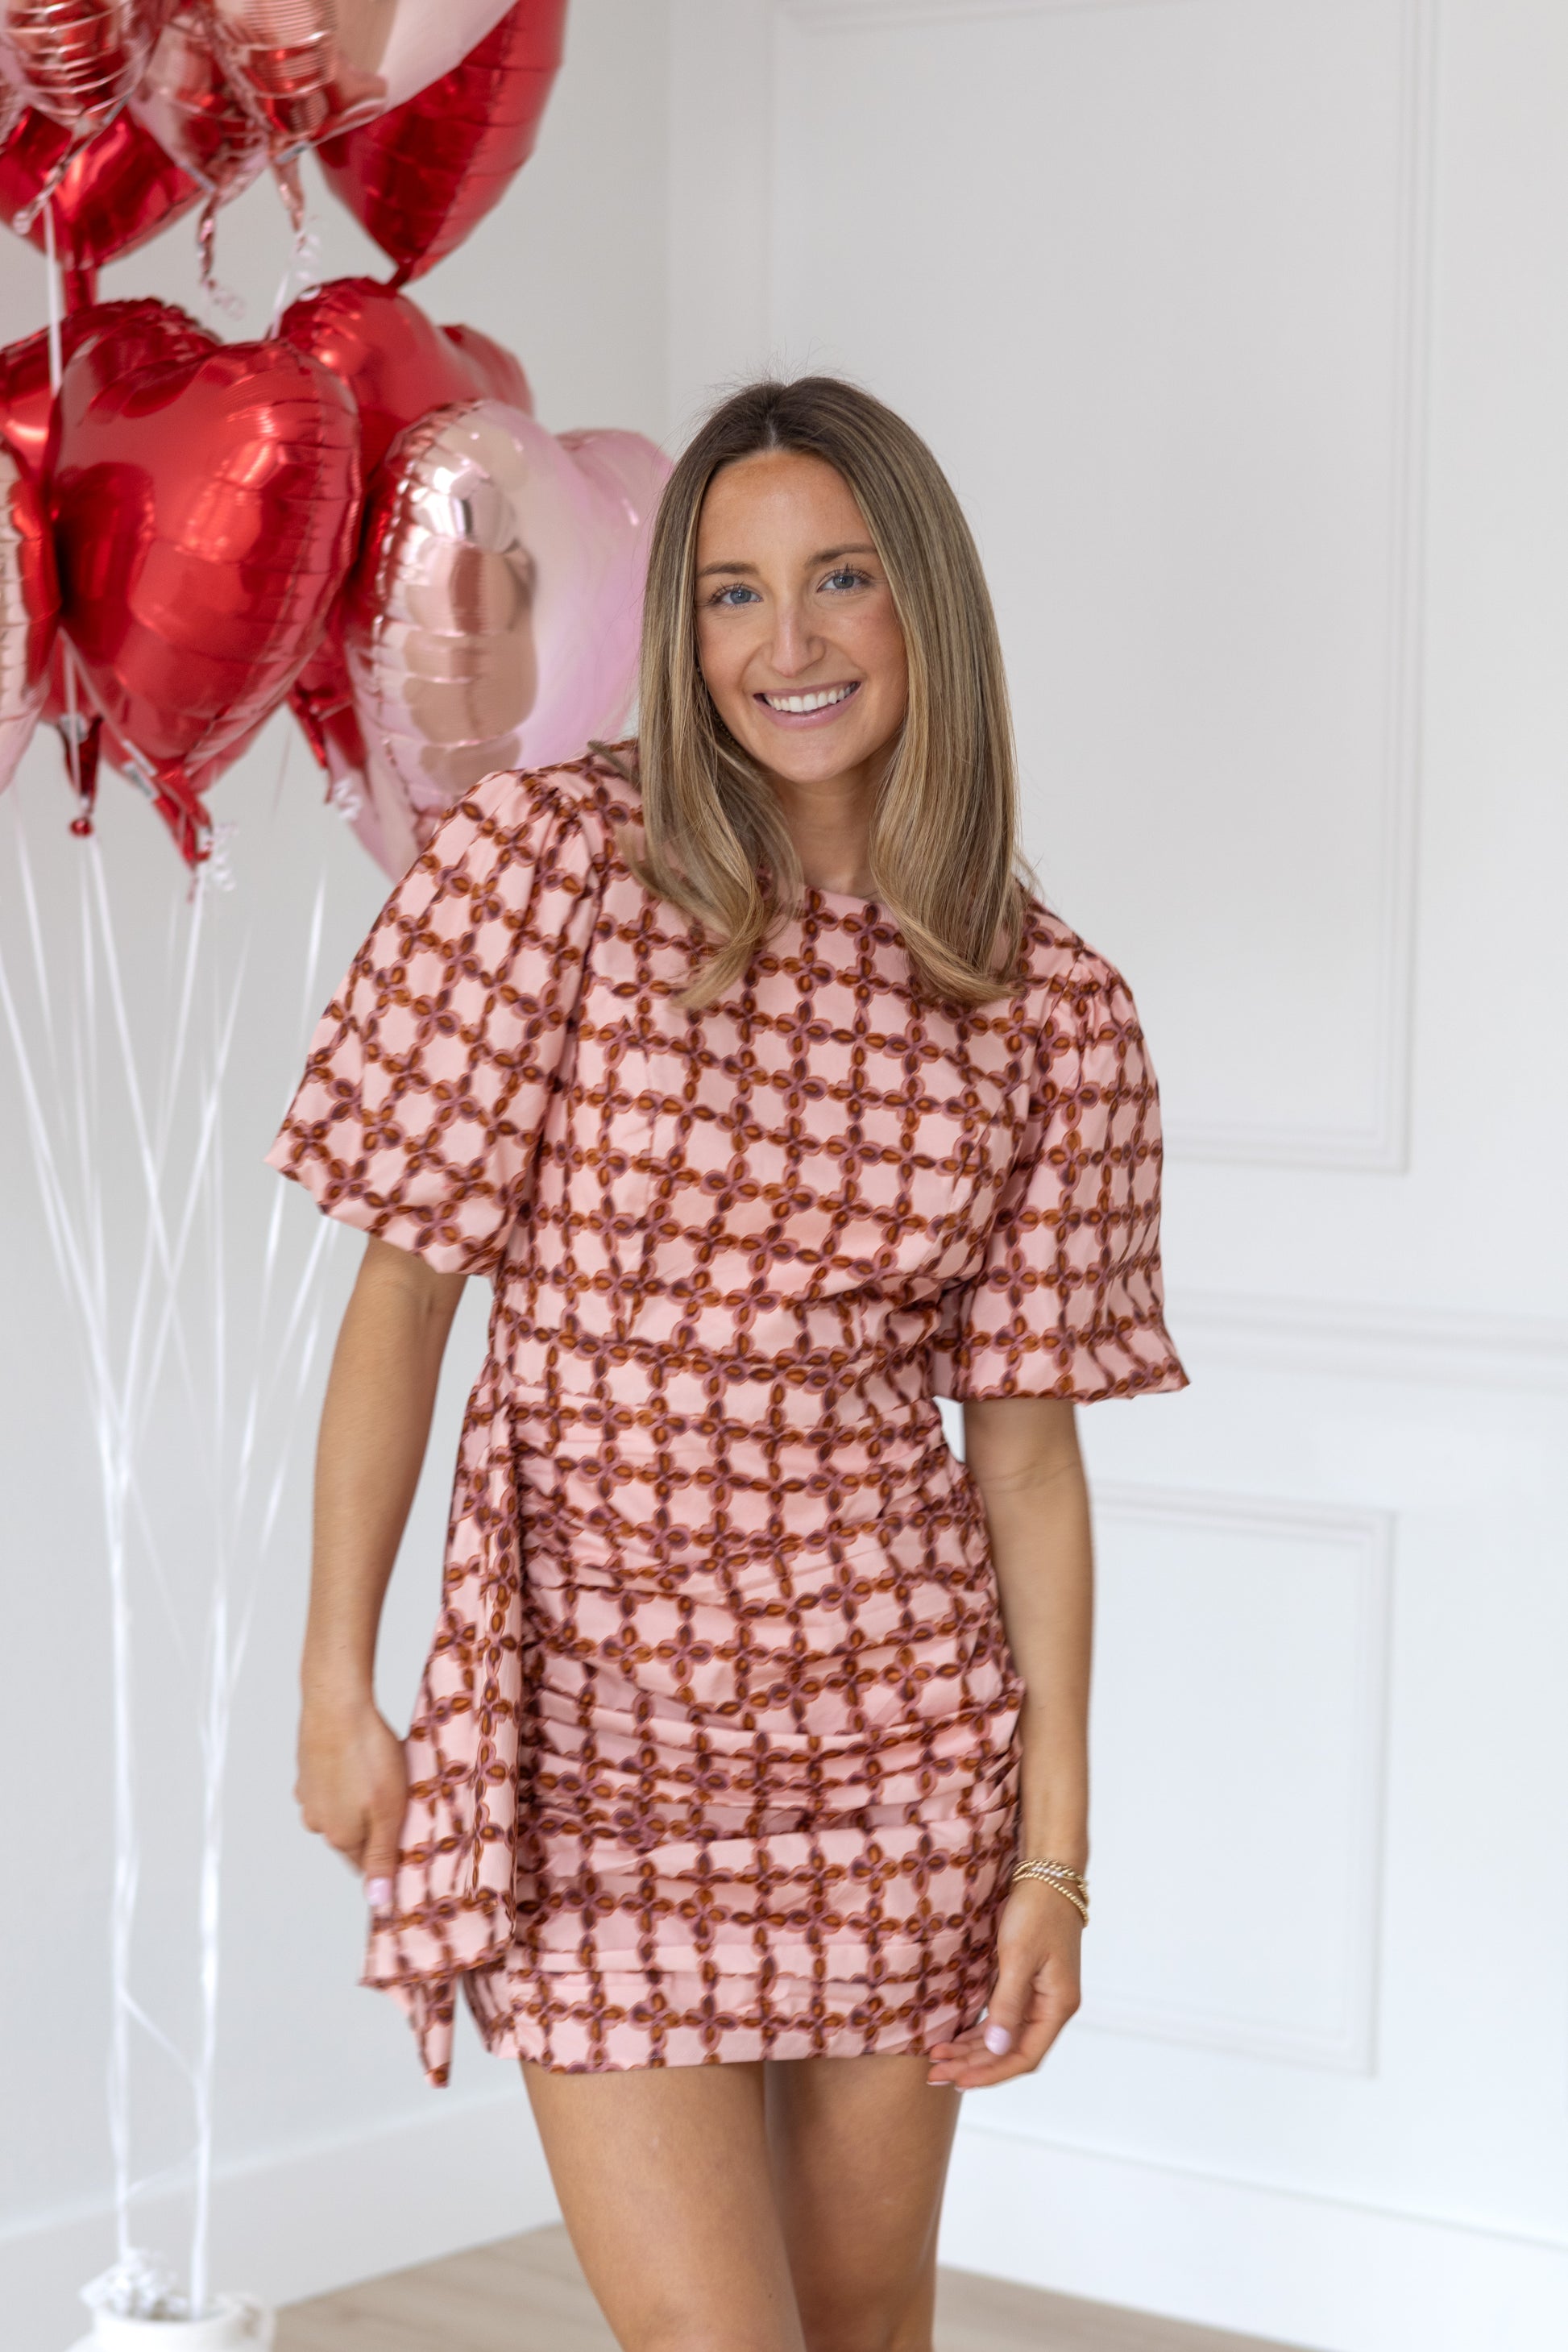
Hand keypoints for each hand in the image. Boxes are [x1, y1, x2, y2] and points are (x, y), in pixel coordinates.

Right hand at [295, 1692, 407, 1896]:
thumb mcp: (389, 1811)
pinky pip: (332, 1782)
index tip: (407, 1842)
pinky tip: (362, 1759)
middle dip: (376, 1826)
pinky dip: (347, 1776)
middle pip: (353, 1836)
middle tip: (402, 1801)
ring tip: (383, 1775)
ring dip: (360, 1800)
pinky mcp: (307, 1767)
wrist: (336, 1704)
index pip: (366, 1864)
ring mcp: (308, 1793)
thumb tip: (377, 1902)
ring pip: (341, 1808)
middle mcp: (317, 1821)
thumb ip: (381, 1856)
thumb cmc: (369, 1757)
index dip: (388, 1857)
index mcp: (339, 1837)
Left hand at [925, 1878, 1082, 2087]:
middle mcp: (1052, 2006)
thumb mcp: (1019, 1956)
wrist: (1048, 1872)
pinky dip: (980, 2029)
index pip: (1024, 2057)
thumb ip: (1008, 2005)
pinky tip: (958, 2035)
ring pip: (1006, 2037)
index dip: (990, 2072)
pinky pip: (1004, 2017)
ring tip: (939, 2058)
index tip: (956, 2079)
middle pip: (1012, 2051)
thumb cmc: (1036, 1910)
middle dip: (974, 2065)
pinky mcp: (1029, 1981)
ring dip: (974, 2050)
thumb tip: (997, 2050)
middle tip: (935, 2072)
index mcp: (1057, 2006)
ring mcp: (1041, 1995)